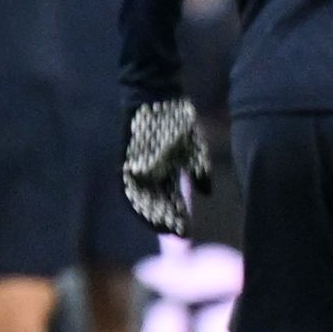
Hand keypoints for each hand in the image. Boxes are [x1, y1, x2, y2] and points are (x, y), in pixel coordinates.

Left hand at [122, 96, 208, 234]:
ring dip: (151, 213)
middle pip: (157, 203)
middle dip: (165, 221)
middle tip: (175, 238)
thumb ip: (199, 169)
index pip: (173, 201)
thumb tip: (205, 192)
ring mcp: (139, 165)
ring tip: (161, 229)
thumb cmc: (174, 119)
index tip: (185, 235)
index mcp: (168, 171)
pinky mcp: (127, 157)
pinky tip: (142, 207)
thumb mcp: (192, 146)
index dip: (178, 217)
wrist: (156, 93)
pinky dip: (135, 196)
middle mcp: (152, 172)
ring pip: (143, 196)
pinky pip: (128, 181)